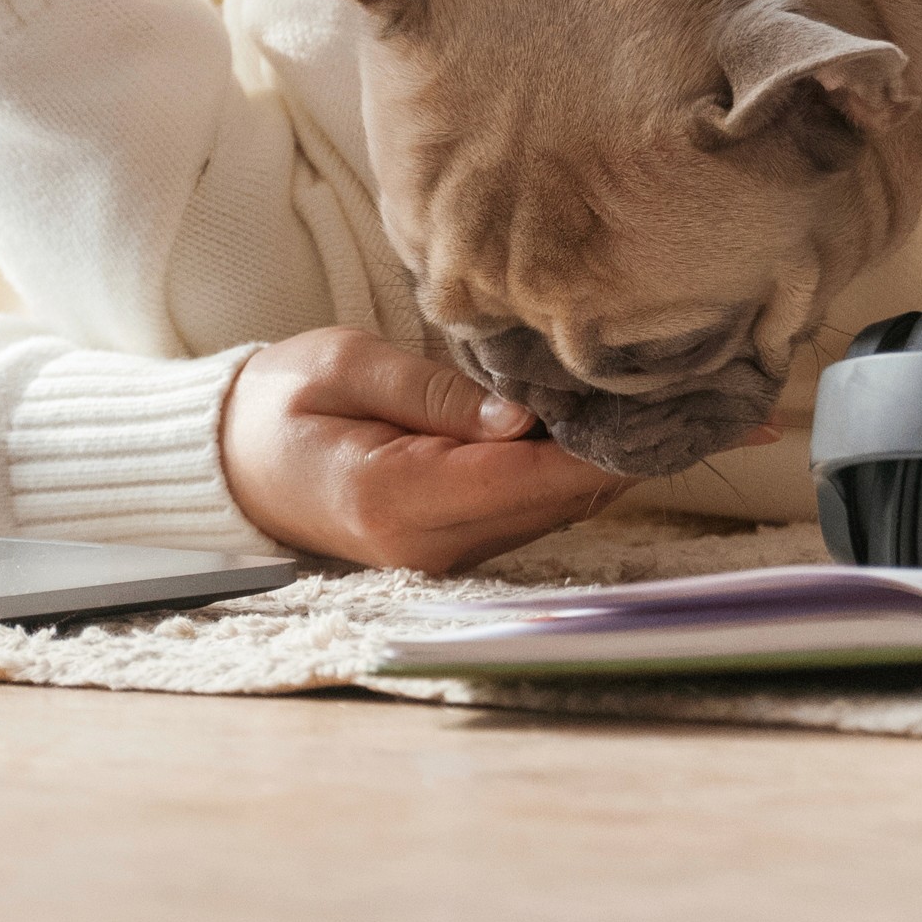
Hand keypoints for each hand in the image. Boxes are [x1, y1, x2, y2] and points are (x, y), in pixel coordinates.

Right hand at [219, 328, 636, 573]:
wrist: (235, 459)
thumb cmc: (284, 399)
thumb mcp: (348, 366)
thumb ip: (435, 395)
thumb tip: (525, 420)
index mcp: (395, 498)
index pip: (525, 479)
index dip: (601, 448)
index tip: (665, 407)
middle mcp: (427, 545)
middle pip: (553, 502)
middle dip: (619, 451)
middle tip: (687, 391)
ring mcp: (441, 556)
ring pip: (551, 512)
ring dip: (602, 463)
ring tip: (659, 399)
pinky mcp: (452, 547)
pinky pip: (529, 512)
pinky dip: (568, 473)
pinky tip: (601, 425)